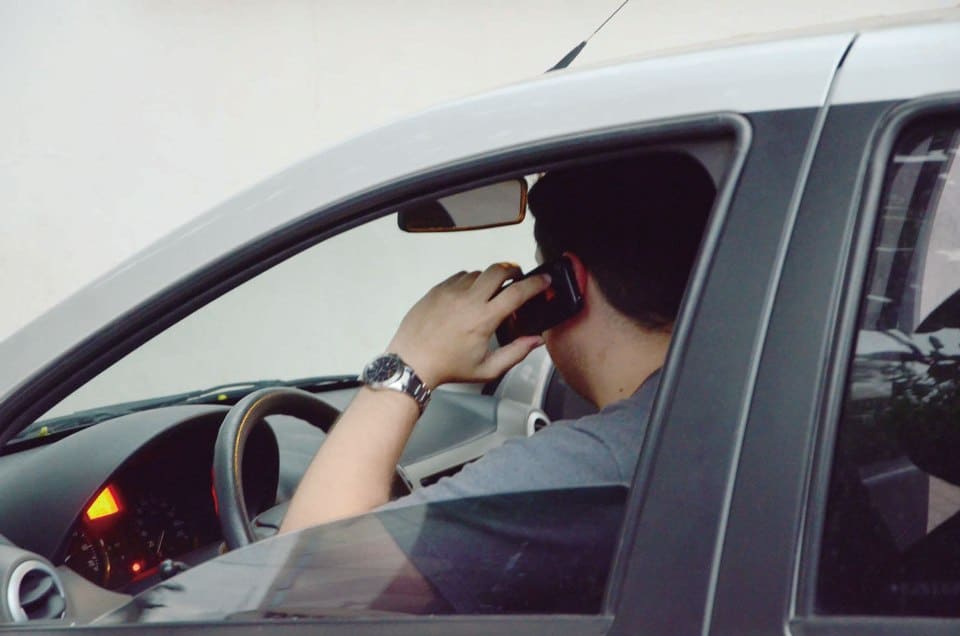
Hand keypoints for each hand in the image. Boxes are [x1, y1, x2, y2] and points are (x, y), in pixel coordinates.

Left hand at [387, 263, 550, 387]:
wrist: (411, 362)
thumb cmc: (448, 367)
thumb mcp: (487, 369)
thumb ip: (515, 353)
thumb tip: (536, 340)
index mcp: (484, 319)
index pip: (517, 292)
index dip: (536, 283)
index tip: (544, 280)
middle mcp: (468, 300)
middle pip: (498, 270)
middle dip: (513, 271)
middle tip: (517, 279)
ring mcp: (450, 292)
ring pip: (478, 272)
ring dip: (489, 278)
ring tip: (490, 292)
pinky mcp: (436, 290)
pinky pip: (459, 276)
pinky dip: (469, 281)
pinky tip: (468, 295)